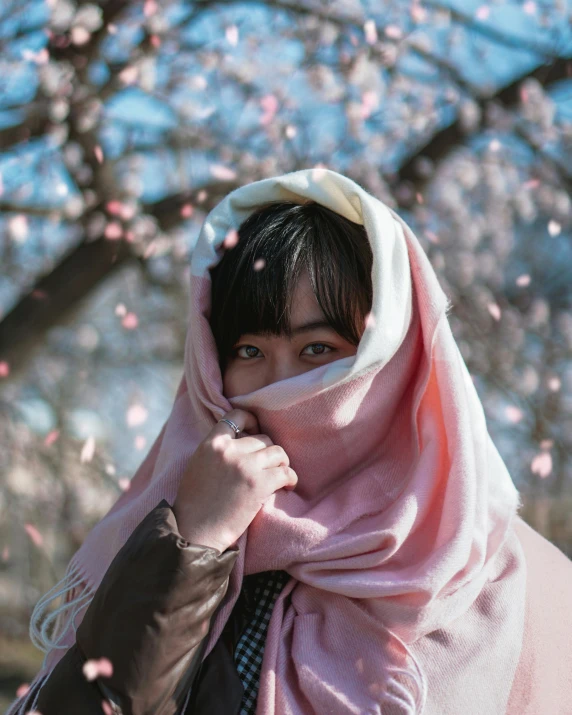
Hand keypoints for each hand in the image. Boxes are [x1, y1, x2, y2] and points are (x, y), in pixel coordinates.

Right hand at [172, 409, 297, 552]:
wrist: (195, 532)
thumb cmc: (195, 504)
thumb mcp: (198, 465)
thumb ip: (217, 450)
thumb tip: (241, 440)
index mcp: (211, 443)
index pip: (236, 416)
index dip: (251, 421)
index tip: (256, 432)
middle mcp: (229, 450)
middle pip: (262, 438)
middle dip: (267, 452)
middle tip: (268, 467)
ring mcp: (246, 466)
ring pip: (277, 452)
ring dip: (281, 463)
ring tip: (280, 476)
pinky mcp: (259, 484)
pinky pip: (285, 472)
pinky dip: (290, 478)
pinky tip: (287, 486)